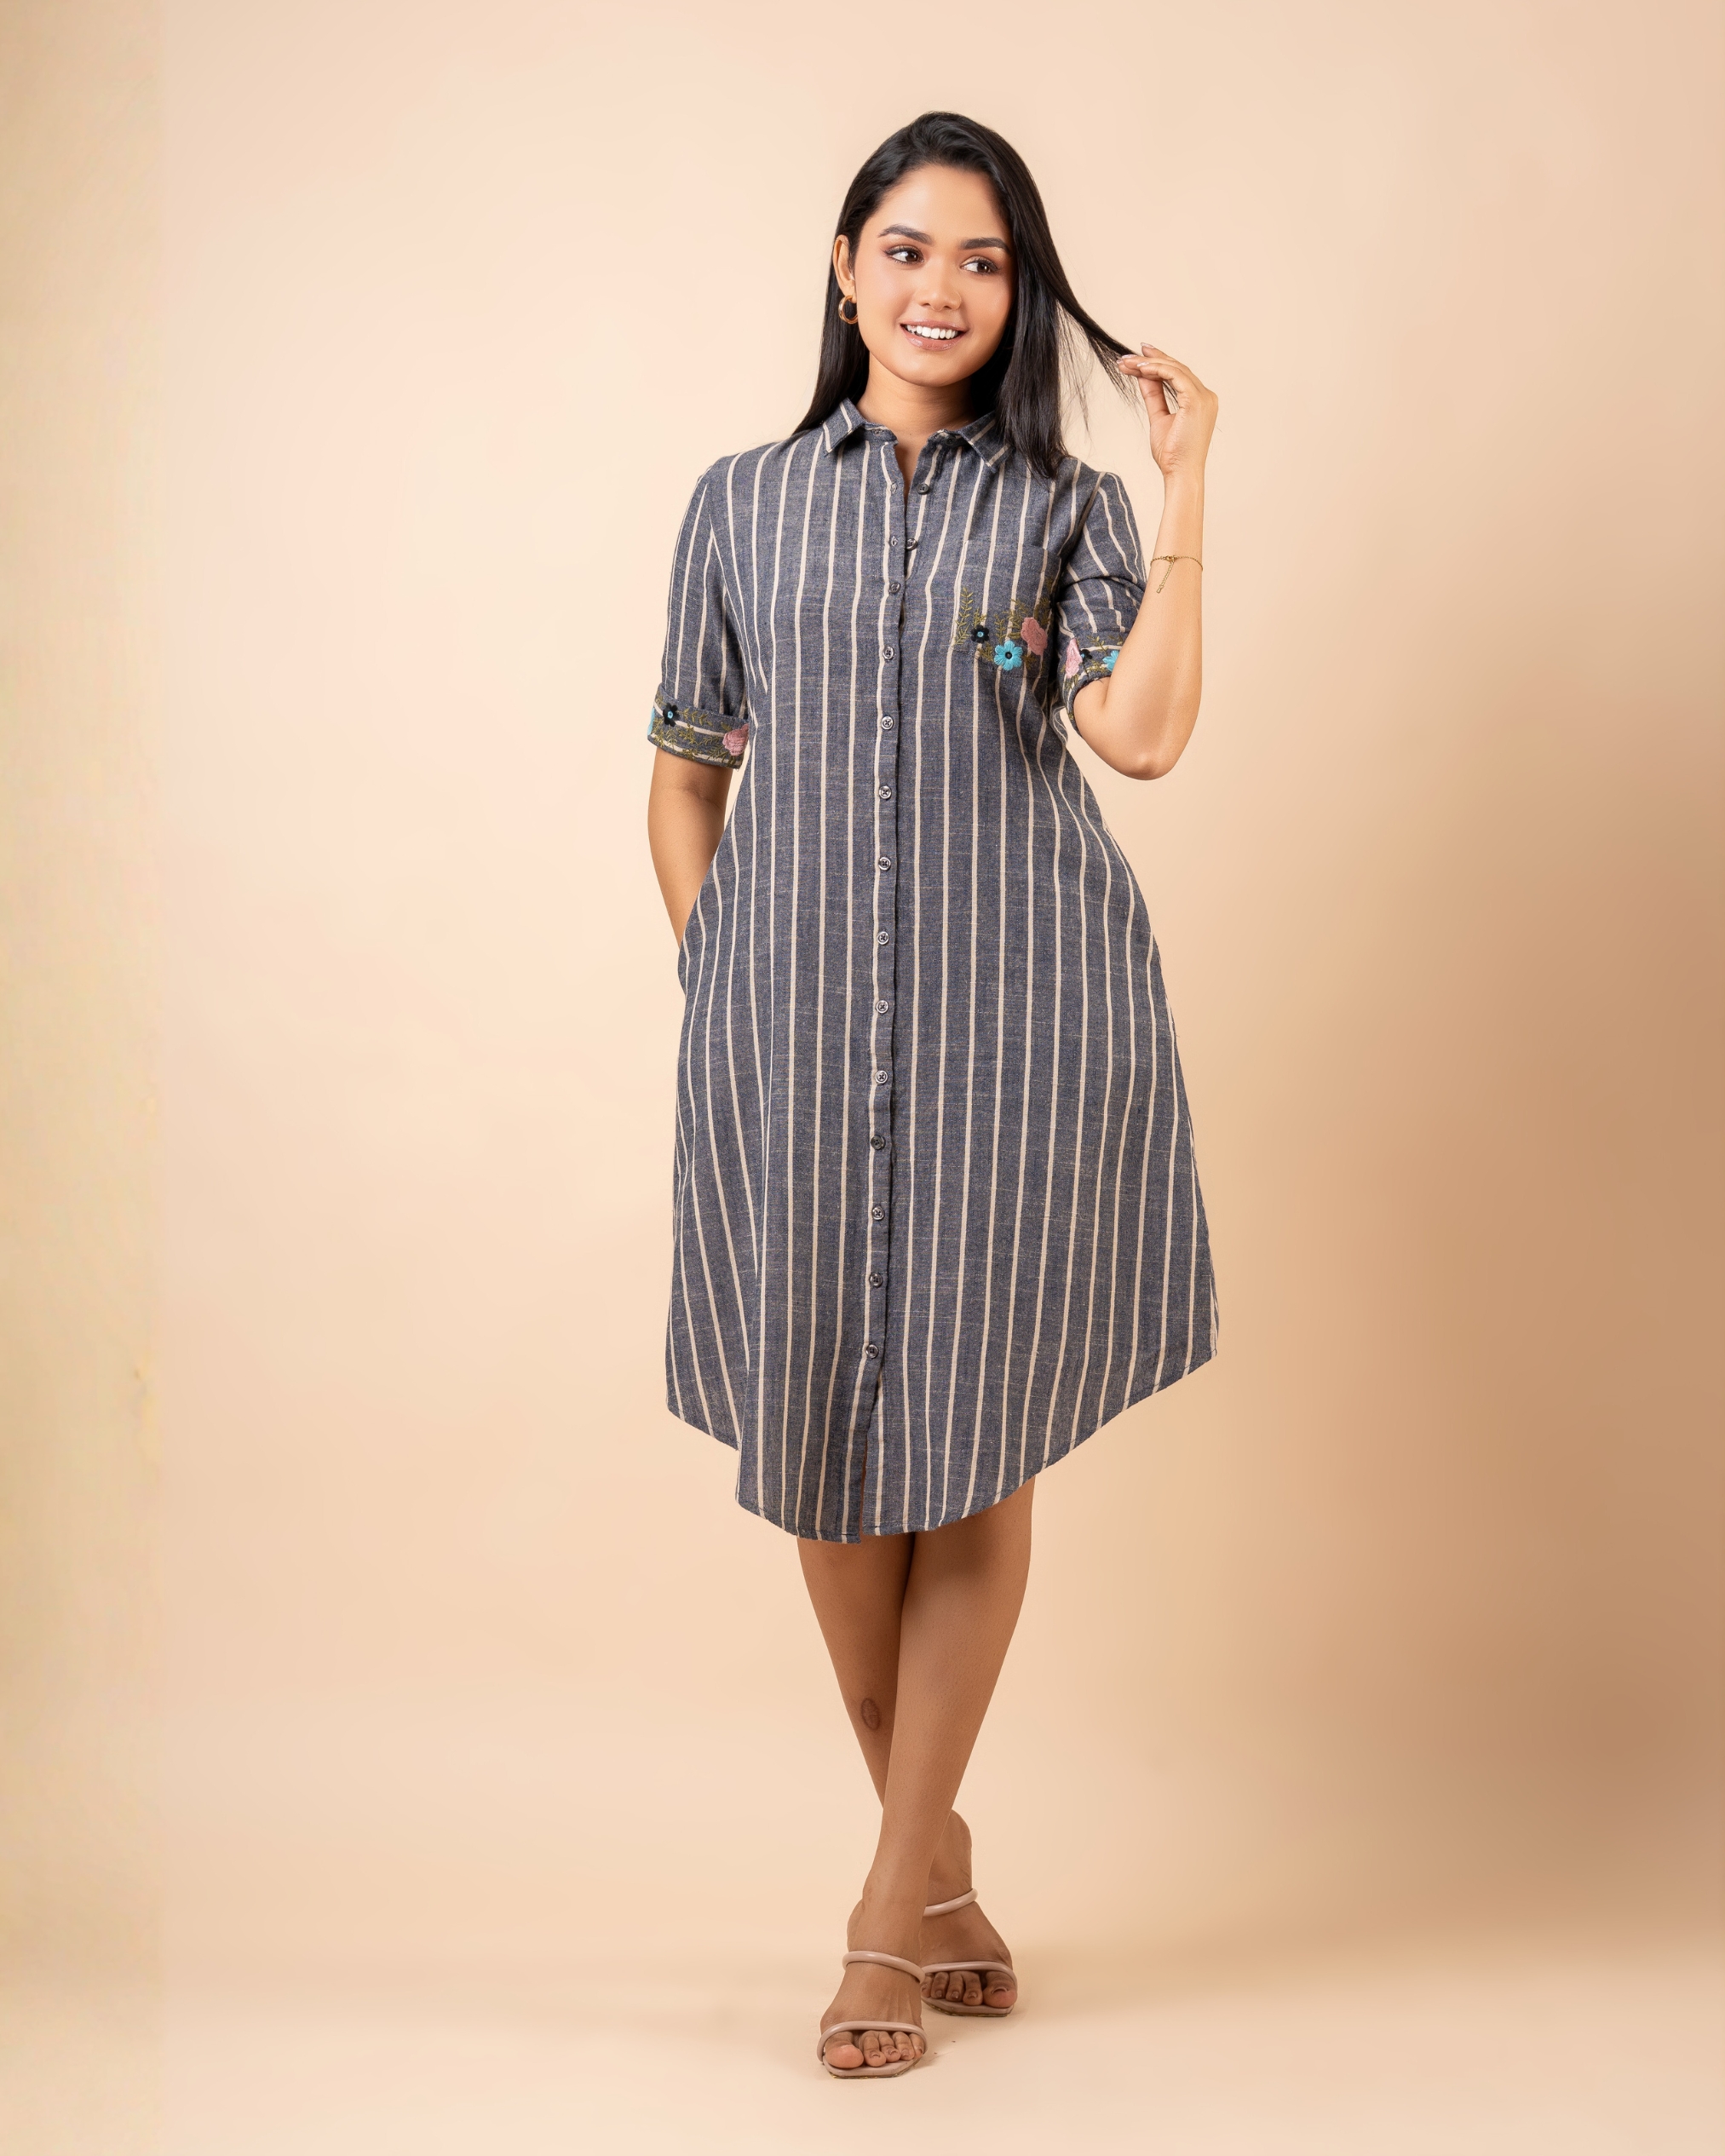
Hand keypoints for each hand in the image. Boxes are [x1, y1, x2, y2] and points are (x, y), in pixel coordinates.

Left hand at [1119, 345, 1216, 482]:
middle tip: (1127, 356)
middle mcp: (1206, 396)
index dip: (1158, 362)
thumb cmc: (1172, 454)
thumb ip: (1154, 395)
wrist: (1180, 473)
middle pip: (1176, 368)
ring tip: (1127, 363)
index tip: (1138, 357)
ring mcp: (1203, 397)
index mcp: (1200, 401)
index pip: (1178, 374)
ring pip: (1175, 369)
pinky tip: (1140, 369)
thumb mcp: (1159, 418)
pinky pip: (1174, 375)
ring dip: (1149, 363)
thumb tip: (1143, 375)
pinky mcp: (1196, 400)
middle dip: (1150, 359)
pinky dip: (1156, 370)